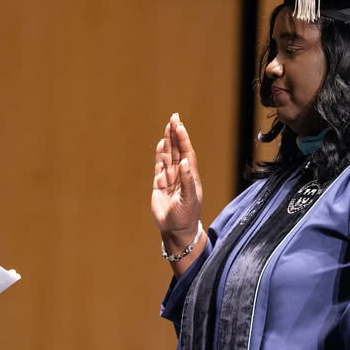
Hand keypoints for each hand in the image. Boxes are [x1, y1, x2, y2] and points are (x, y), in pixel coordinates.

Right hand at [151, 113, 203, 251]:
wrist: (176, 231)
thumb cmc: (186, 216)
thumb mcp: (189, 199)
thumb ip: (187, 180)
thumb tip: (183, 162)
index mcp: (190, 176)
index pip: (186, 152)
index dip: (183, 139)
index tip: (179, 125)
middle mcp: (180, 175)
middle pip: (177, 150)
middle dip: (175, 134)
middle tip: (174, 117)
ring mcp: (170, 179)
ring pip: (168, 156)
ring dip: (168, 142)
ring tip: (168, 127)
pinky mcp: (159, 185)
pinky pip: (159, 167)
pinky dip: (160, 156)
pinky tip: (161, 145)